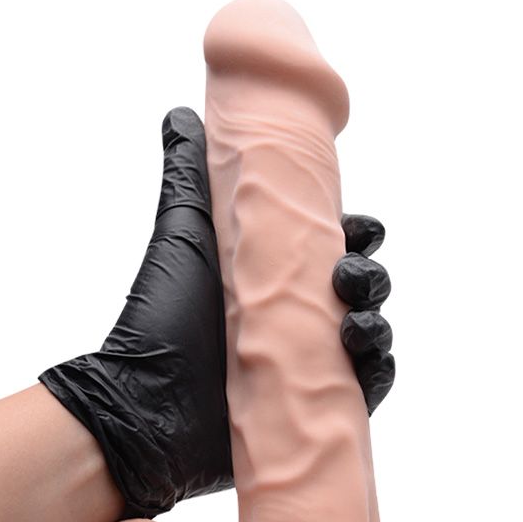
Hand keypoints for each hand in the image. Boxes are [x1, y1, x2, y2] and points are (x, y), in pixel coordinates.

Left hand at [40, 107, 394, 516]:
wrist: (146, 404)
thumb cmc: (162, 319)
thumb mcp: (183, 239)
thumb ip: (187, 177)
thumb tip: (182, 114)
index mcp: (274, 278)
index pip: (334, 247)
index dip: (355, 233)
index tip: (357, 225)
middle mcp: (297, 319)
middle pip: (360, 287)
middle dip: (368, 273)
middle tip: (348, 272)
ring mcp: (310, 364)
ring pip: (370, 333)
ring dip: (375, 318)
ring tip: (353, 315)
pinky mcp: (318, 406)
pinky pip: (367, 385)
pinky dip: (377, 366)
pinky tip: (362, 351)